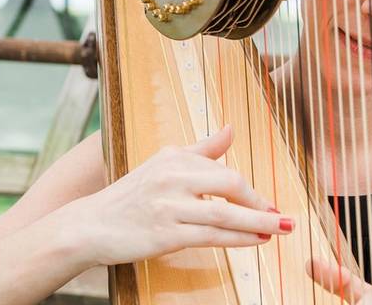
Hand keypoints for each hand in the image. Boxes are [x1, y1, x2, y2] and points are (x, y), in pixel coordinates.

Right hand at [64, 126, 293, 265]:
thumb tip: (231, 129)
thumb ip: (202, 149)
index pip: (225, 171)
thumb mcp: (164, 163)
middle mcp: (172, 177)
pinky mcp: (164, 235)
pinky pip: (211, 236)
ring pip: (224, 214)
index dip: (252, 190)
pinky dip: (238, 239)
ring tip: (278, 230)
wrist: (89, 226)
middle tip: (282, 217)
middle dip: (260, 204)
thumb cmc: (131, 195)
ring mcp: (168, 207)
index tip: (270, 202)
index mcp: (175, 157)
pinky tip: (255, 242)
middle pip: (230, 185)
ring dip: (257, 223)